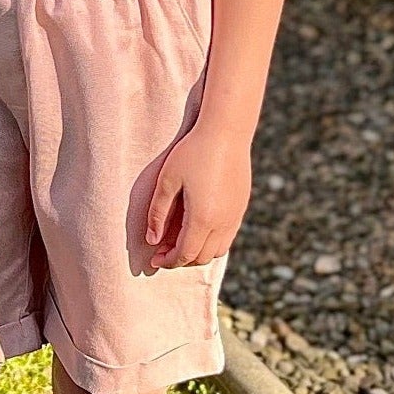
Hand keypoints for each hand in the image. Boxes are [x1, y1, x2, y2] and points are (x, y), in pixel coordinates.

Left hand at [144, 118, 252, 268]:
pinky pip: (227, 237)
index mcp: (203, 218)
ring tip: (179, 242)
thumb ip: (158, 213)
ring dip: (197, 253)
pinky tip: (196, 229)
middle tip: (163, 251)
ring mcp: (235, 216)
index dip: (168, 261)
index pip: (185, 254)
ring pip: (217, 250)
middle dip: (181, 260)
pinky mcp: (241, 207)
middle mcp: (223, 222)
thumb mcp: (167, 181)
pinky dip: (211, 242)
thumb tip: (152, 240)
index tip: (154, 259)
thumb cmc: (192, 153)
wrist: (227, 132)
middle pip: (202, 257)